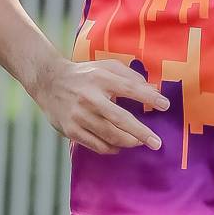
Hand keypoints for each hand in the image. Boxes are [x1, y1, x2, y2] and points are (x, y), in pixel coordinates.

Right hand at [29, 53, 169, 153]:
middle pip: (120, 120)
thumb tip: (153, 90)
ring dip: (129, 142)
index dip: (149, 97)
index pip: (129, 89)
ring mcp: (79, 116)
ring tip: (140, 142)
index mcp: (99, 79)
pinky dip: (112, 148)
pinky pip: (97, 145)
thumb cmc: (85, 74)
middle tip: (157, 143)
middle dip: (142, 133)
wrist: (48, 82)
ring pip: (110, 136)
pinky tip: (120, 145)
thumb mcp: (106, 66)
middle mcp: (89, 98)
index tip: (165, 105)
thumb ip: (130, 76)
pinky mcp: (71, 130)